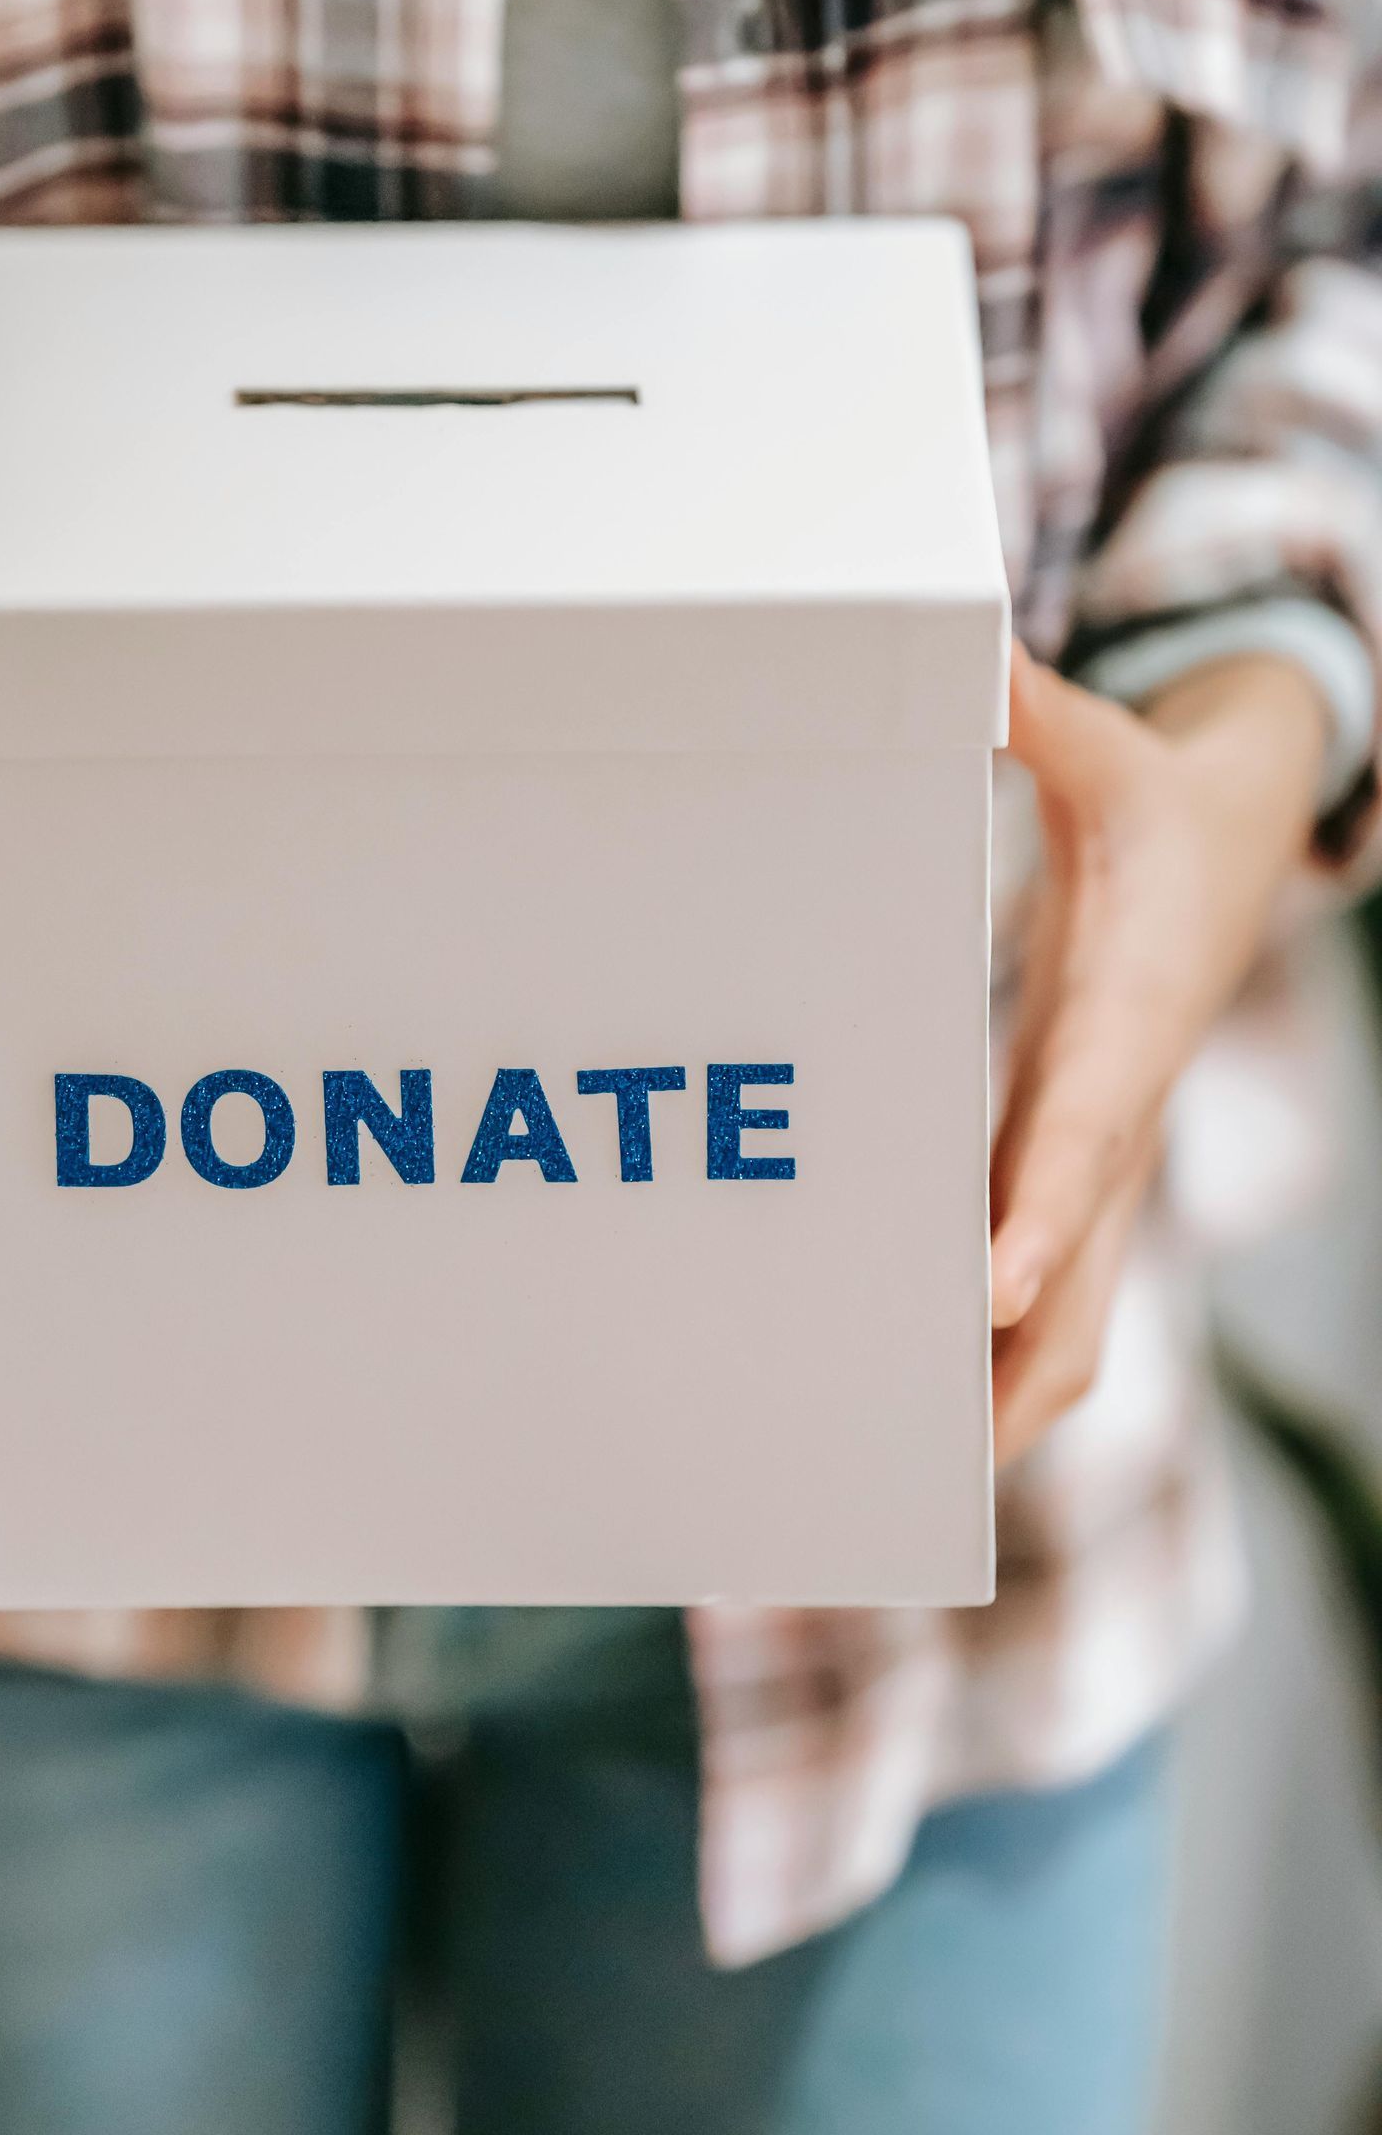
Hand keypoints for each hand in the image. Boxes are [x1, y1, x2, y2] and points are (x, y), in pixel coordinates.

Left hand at [991, 641, 1328, 1463]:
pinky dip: (1003, 1355)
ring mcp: (1107, 1153)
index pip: (1083, 1130)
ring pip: (1078, 1311)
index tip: (991, 1286)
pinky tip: (920, 1413)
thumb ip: (1037, 710)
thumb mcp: (1107, 749)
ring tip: (895, 1483)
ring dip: (1004, 1392)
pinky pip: (1056, 1287)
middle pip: (1085, 1273)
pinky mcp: (1085, 1165)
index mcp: (1125, 1017)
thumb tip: (974, 651)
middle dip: (1011, 1371)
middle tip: (917, 1466)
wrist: (1240, 847)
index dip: (1041, 1212)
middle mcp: (1120, 1110)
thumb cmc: (1160, 805)